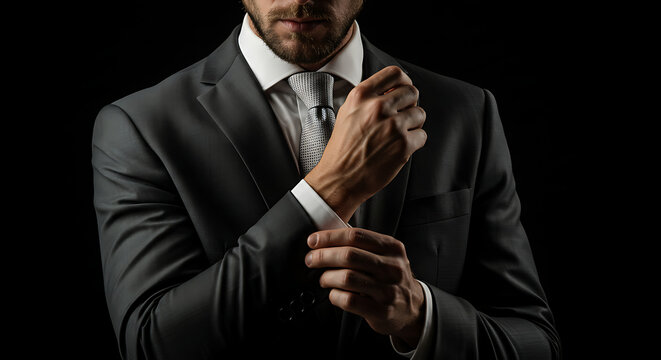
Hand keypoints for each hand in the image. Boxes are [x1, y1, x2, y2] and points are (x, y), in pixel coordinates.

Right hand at [304, 66, 426, 221]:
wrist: (339, 178)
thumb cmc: (341, 150)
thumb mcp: (347, 113)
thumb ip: (367, 99)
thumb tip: (390, 91)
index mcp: (361, 96)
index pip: (393, 73)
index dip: (403, 81)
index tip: (403, 89)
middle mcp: (377, 107)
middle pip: (412, 92)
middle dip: (410, 104)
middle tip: (402, 115)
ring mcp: (393, 126)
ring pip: (420, 113)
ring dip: (413, 124)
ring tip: (398, 134)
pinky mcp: (404, 145)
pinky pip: (422, 135)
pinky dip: (414, 142)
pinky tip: (399, 148)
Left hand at [305, 228, 425, 347]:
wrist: (413, 308)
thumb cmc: (391, 278)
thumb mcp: (387, 255)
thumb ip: (363, 246)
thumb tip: (325, 240)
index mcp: (392, 248)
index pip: (355, 236)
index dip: (330, 237)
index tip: (313, 241)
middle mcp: (392, 267)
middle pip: (349, 255)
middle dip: (323, 256)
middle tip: (311, 260)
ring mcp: (388, 290)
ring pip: (347, 278)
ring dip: (327, 277)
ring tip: (323, 279)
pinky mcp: (381, 311)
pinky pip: (349, 301)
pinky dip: (335, 296)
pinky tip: (334, 294)